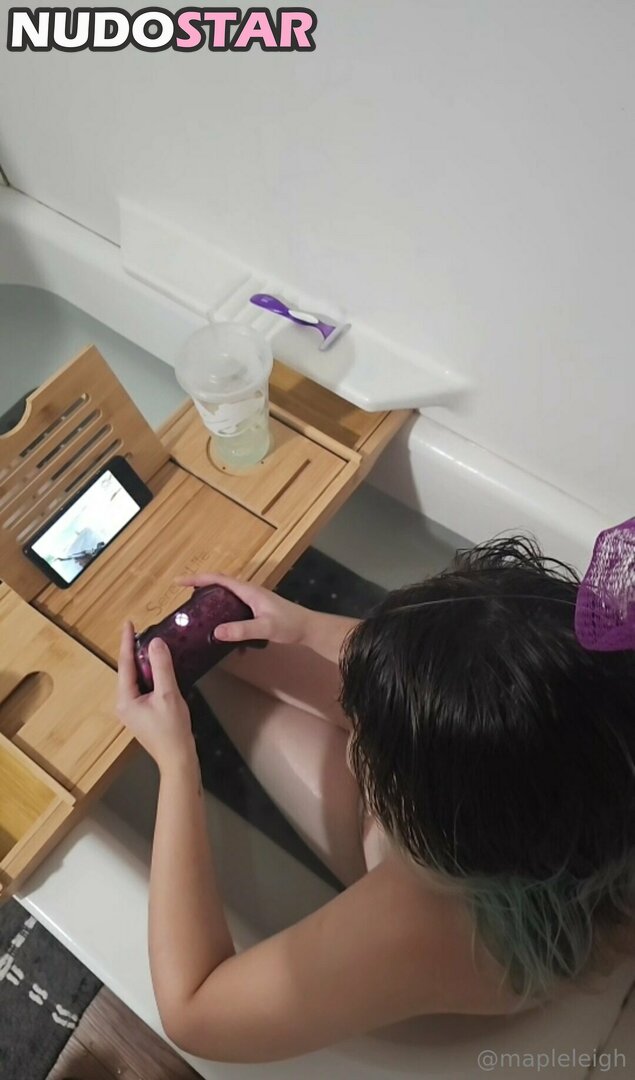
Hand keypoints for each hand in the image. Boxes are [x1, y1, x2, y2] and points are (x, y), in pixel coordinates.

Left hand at [117, 621, 194, 772]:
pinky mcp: (143, 713)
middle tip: (144, 631)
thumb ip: (161, 667)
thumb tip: (156, 643)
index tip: (128, 623)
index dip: (127, 642)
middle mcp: (125, 703)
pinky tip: (160, 669)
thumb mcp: (168, 694)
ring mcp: (133, 710)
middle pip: (129, 671)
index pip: (125, 664)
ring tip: (152, 646)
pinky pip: (144, 687)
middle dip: (136, 651)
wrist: (178, 759)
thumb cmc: (172, 730)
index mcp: (125, 699)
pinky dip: (151, 675)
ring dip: (145, 663)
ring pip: (138, 679)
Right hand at [174, 572, 312, 646]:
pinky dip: (221, 611)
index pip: (218, 579)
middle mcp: (248, 591)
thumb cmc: (289, 624)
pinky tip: (218, 628)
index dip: (197, 579)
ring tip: (195, 611)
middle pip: (219, 584)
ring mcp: (252, 600)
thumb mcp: (265, 628)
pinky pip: (232, 606)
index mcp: (248, 591)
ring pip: (225, 595)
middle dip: (199, 587)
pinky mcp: (255, 609)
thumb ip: (242, 630)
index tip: (179, 581)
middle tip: (182, 598)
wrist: (308, 628)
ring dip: (210, 599)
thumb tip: (215, 632)